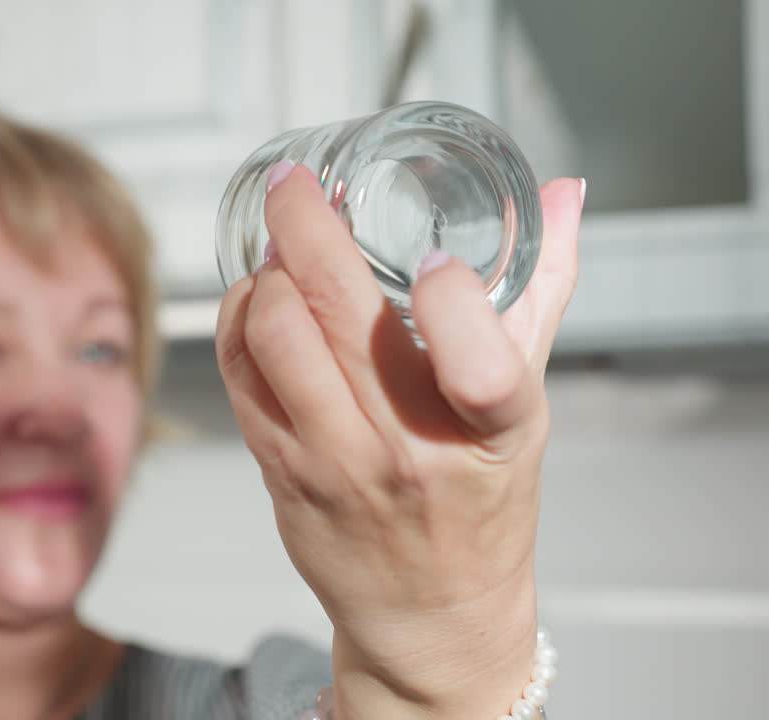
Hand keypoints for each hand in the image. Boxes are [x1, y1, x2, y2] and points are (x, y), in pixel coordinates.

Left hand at [215, 165, 582, 719]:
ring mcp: (333, 461)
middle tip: (296, 183)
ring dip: (264, 272)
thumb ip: (539, 292)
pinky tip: (254, 298)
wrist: (428, 612)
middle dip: (303, 223)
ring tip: (277, 249)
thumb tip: (564, 197)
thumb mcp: (527, 406)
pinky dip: (236, 318)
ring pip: (271, 335)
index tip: (435, 256)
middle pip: (338, 315)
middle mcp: (407, 448)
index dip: (452, 297)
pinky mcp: (279, 470)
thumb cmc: (481, 504)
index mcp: (491, 431)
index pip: (482, 363)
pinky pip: (237, 373)